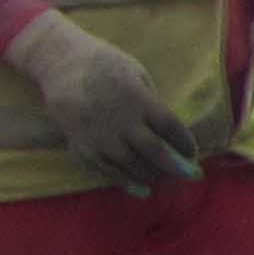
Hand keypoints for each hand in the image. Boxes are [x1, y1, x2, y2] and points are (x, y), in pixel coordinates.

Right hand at [8, 11, 200, 189]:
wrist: (60, 63)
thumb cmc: (105, 65)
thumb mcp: (137, 74)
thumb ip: (151, 102)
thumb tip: (169, 133)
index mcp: (137, 98)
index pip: (170, 126)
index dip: (185, 143)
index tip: (193, 153)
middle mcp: (119, 120)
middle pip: (154, 151)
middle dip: (176, 167)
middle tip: (192, 175)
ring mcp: (99, 135)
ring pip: (132, 165)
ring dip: (154, 176)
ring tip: (169, 180)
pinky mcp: (81, 145)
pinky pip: (106, 170)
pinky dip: (126, 183)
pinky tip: (143, 191)